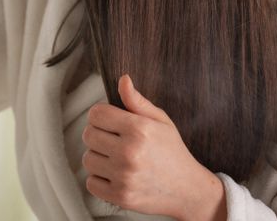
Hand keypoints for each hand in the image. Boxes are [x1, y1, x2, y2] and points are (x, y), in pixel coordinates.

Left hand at [82, 75, 226, 220]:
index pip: (96, 114)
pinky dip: (99, 179)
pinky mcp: (120, 196)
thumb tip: (122, 79)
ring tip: (116, 159)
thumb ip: (137, 101)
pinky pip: (91, 182)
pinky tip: (115, 175)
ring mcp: (124, 176)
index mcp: (138, 129)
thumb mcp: (161, 121)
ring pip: (88, 159)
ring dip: (98, 158)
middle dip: (98, 135)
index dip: (100, 115)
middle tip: (114, 140)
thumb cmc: (172, 152)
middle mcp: (129, 152)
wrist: (189, 190)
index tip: (109, 121)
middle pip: (88, 135)